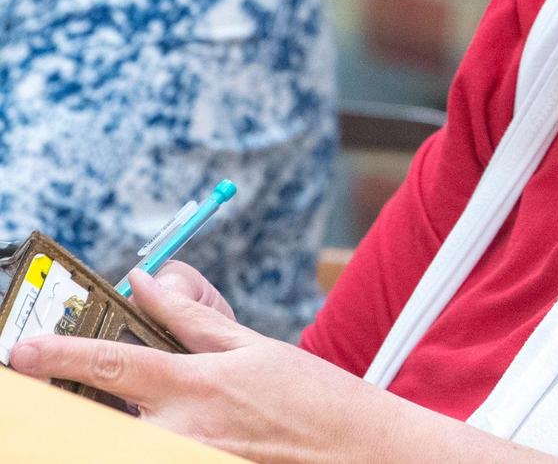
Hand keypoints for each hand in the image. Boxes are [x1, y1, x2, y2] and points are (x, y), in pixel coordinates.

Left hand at [9, 269, 378, 462]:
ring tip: (135, 407)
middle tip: (62, 384)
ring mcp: (189, 462)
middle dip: (76, 404)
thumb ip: (191, 317)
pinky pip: (154, 455)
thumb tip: (151, 281)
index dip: (62, 355)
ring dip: (117, 426)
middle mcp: (183, 431)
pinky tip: (170, 425)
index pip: (114, 365)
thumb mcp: (251, 346)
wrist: (356, 451)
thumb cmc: (311, 394)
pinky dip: (151, 438)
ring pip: (124, 444)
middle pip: (100, 420)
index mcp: (198, 384)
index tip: (24, 352)